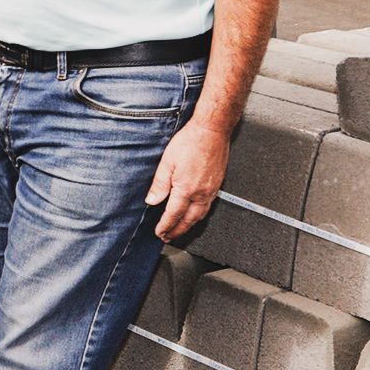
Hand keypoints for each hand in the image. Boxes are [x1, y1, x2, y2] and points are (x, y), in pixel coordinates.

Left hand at [147, 121, 230, 244]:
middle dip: (177, 231)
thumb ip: (160, 184)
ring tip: (179, 230)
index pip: (173, 214)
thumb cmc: (190, 141)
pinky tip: (194, 215)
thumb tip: (152, 201)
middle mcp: (201, 193)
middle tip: (168, 237)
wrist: (212, 131)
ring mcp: (211, 190)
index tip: (159, 233)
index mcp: (187, 189)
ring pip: (200, 215)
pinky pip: (208, 207)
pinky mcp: (217, 185)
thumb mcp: (167, 161)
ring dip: (189, 225)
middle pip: (189, 220)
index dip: (165, 226)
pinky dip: (199, 216)